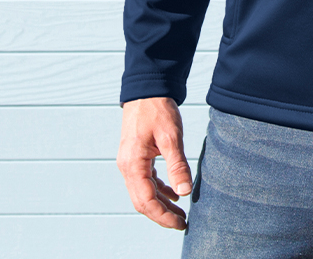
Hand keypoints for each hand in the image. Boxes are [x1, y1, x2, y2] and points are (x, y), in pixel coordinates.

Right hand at [117, 96, 191, 229]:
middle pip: (142, 201)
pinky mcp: (136, 157)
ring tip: (180, 213)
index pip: (145, 201)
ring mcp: (130, 162)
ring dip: (161, 204)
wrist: (147, 89)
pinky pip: (146, 180)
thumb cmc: (157, 109)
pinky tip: (173, 193)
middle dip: (161, 215)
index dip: (162, 216)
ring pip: (144, 192)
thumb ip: (177, 165)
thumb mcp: (171, 136)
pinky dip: (158, 189)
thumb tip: (184, 192)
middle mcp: (128, 167)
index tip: (180, 223)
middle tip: (182, 223)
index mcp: (133, 164)